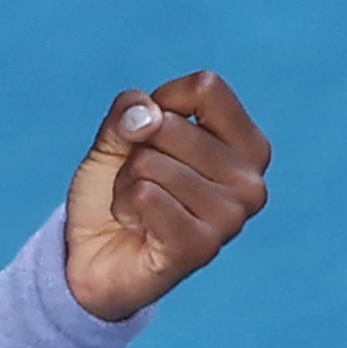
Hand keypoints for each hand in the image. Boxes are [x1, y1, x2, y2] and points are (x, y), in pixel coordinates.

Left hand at [62, 71, 272, 320]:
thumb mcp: (118, 137)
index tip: (151, 135)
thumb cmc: (119, 191)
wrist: (95, 259)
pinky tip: (136, 227)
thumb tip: (147, 116)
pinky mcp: (202, 247)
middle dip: (136, 151)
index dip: (162, 101)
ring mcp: (231, 218)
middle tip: (142, 184)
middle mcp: (251, 182)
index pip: (207, 88)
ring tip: (139, 208)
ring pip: (151, 163)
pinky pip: (145, 195)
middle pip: (170, 126)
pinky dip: (124, 205)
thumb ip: (129, 112)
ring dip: (127, 182)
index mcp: (248, 147)